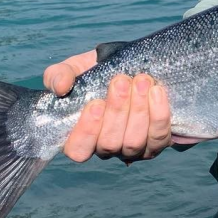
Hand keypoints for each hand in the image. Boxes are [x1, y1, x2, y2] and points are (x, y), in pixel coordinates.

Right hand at [44, 51, 171, 162]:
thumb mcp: (74, 69)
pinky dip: (159, 114)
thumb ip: (59, 75)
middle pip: (110, 143)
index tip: (96, 103)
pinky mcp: (155, 143)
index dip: (86, 131)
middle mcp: (106, 147)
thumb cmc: (97, 73)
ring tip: (141, 81)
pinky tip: (157, 92)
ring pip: (134, 142)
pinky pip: (159, 137)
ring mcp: (131, 149)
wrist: (133, 68)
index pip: (78, 149)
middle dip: (117, 111)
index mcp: (81, 135)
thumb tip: (60, 87)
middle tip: (122, 81)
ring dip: (139, 111)